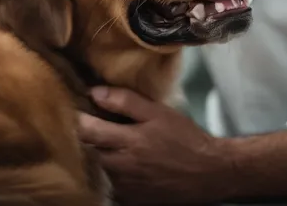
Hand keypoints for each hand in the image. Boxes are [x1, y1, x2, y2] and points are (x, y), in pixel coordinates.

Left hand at [78, 86, 231, 205]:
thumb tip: (95, 92)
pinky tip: (120, 160)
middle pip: (87, 151)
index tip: (77, 106)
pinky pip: (109, 184)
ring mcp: (123, 187)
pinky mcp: (130, 200)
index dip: (78, 117)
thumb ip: (126, 101)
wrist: (208, 173)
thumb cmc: (184, 137)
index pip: (86, 130)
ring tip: (105, 140)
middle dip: (84, 136)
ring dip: (96, 154)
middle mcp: (120, 167)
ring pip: (96, 168)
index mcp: (126, 142)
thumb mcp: (158, 112)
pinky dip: (109, 171)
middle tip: (89, 122)